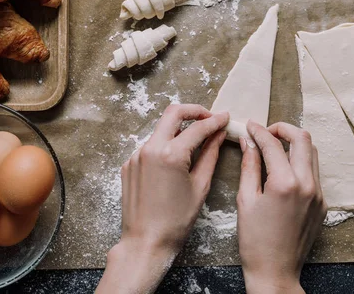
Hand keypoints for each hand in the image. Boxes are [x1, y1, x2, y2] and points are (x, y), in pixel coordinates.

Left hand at [96, 104, 228, 293]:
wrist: (145, 241)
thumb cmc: (176, 220)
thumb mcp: (200, 186)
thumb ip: (210, 155)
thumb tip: (218, 134)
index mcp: (170, 154)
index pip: (198, 128)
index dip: (214, 120)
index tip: (224, 117)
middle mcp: (149, 148)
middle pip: (173, 113)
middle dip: (194, 111)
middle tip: (209, 117)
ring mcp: (136, 155)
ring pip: (160, 129)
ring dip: (178, 129)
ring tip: (195, 139)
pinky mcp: (129, 164)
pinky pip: (150, 146)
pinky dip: (165, 145)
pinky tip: (176, 159)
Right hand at [237, 121, 326, 293]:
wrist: (276, 271)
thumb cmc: (255, 241)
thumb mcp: (245, 199)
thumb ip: (249, 166)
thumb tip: (249, 143)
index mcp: (285, 183)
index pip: (273, 144)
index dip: (259, 131)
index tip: (250, 126)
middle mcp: (307, 185)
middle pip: (303, 139)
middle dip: (283, 129)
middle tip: (266, 131)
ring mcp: (318, 194)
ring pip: (312, 153)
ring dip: (294, 144)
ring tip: (274, 147)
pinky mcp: (321, 203)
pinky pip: (313, 172)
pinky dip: (299, 162)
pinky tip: (283, 168)